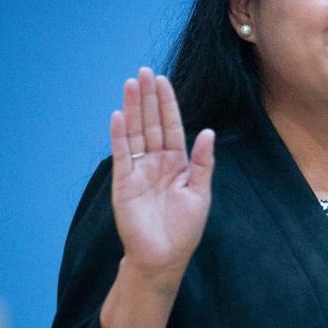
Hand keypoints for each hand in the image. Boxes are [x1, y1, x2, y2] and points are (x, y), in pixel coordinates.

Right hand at [109, 68, 214, 286]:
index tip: (163, 80)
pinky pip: (122, 154)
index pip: (171, 127)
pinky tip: (119, 115)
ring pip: (135, 133)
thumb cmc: (184, 228)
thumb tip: (208, 132)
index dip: (168, 104)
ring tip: (131, 84)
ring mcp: (139, 170)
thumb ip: (203, 163)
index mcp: (177, 163)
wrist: (164, 256)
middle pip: (151, 124)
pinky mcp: (124, 182)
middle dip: (149, 98)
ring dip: (133, 109)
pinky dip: (120, 135)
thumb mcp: (200, 193)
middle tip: (145, 71)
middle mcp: (157, 162)